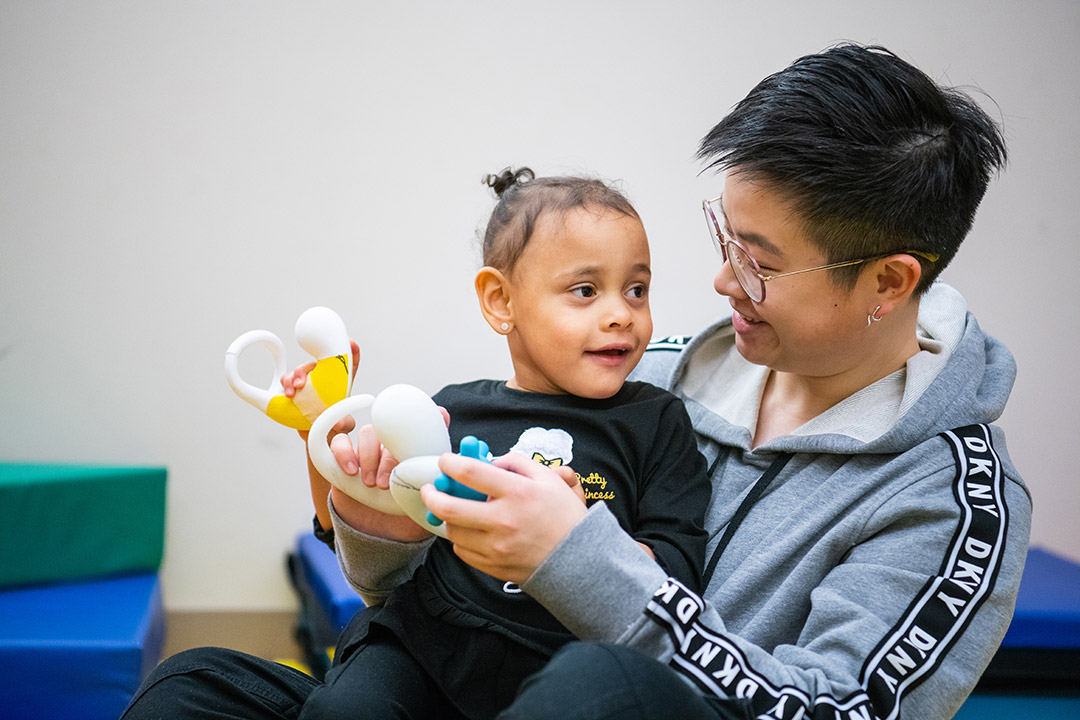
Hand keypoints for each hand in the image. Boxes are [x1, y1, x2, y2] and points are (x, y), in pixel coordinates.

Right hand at [321, 401, 450, 542]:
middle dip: (389, 457)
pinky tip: (351, 471)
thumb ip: (438, 491)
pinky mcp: (345, 458)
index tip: (441, 415)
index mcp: (417, 453)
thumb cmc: (406, 519)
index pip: (426, 427)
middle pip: (393, 432)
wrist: (377, 536)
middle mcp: (395, 446)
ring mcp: (370, 451)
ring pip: (368, 433)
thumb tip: (451, 479)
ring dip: (369, 456)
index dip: (434, 416)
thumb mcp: (427, 506)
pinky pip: (340, 441)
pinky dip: (343, 451)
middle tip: (386, 484)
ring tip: (371, 484)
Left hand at [421, 452, 588, 583]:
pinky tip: (470, 530)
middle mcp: (504, 521)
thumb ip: (517, 462)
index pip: (471, 473)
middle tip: (431, 489)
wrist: (579, 560)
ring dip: (447, 517)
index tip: (446, 461)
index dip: (450, 463)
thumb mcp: (548, 479)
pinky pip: (462, 551)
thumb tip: (489, 461)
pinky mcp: (493, 566)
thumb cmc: (563, 516)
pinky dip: (461, 538)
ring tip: (453, 509)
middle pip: (449, 507)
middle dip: (432, 494)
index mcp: (518, 493)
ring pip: (452, 531)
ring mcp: (496, 547)